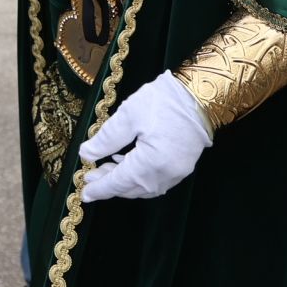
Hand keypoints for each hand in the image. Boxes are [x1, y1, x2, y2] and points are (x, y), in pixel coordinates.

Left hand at [77, 72, 213, 202]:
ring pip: (144, 187)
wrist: (201, 94)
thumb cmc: (165, 100)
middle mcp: (167, 174)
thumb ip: (106, 138)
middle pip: (132, 187)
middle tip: (90, 177)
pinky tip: (126, 164)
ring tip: (105, 169)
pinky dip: (138, 178)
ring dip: (124, 182)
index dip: (100, 188)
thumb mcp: (129, 114)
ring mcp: (178, 172)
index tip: (85, 193)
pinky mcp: (183, 165)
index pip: (119, 182)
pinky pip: (156, 180)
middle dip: (109, 184)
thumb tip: (87, 154)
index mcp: (152, 163)